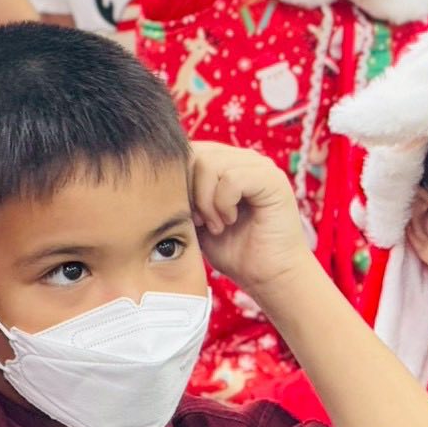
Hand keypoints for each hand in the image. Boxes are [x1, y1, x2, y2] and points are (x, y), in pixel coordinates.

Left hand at [189, 142, 311, 296]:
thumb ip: (180, 193)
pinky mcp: (273, 180)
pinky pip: (232, 179)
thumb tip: (154, 177)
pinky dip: (223, 204)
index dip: (177, 181)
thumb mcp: (194, 217)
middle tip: (200, 221)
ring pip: (210, 164)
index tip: (186, 214)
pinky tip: (230, 221)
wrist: (267, 275)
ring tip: (216, 224)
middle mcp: (242, 158)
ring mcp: (260, 166)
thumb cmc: (231, 249)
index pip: (186, 151)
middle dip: (189, 191)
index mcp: (224, 162)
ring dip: (205, 200)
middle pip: (195, 154)